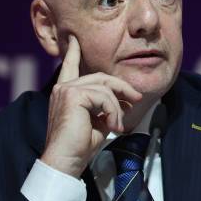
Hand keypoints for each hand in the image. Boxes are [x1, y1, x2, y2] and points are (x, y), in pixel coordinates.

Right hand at [40, 35, 141, 177]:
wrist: (65, 161)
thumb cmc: (79, 146)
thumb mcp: (98, 121)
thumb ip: (107, 107)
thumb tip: (125, 101)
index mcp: (66, 93)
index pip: (70, 67)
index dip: (73, 53)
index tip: (74, 40)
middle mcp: (63, 88)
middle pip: (102, 77)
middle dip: (122, 87)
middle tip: (136, 99)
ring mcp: (66, 90)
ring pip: (105, 88)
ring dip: (118, 107)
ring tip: (118, 125)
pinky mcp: (72, 95)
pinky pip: (104, 97)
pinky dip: (113, 112)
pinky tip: (113, 126)